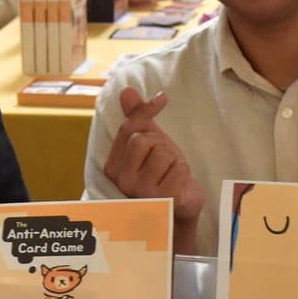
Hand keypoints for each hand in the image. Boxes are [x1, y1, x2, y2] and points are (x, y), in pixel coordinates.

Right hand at [102, 88, 204, 228]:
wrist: (180, 208)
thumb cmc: (163, 174)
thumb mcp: (150, 142)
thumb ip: (137, 118)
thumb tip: (126, 90)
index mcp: (113, 166)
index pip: (127, 129)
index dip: (145, 111)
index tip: (162, 98)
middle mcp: (122, 181)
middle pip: (143, 139)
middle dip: (160, 142)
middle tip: (164, 158)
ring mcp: (141, 193)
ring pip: (162, 152)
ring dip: (174, 158)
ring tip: (171, 172)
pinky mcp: (162, 200)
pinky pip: (179, 168)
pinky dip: (184, 170)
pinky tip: (179, 182)